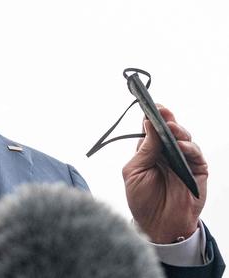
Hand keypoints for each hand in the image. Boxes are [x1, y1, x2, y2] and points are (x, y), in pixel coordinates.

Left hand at [122, 105, 207, 243]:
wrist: (157, 226)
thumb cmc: (142, 200)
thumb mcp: (134, 173)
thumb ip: (143, 150)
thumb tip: (148, 125)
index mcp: (149, 152)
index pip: (151, 130)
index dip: (152, 118)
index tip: (149, 106)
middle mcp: (167, 154)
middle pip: (170, 131)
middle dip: (167, 119)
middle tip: (163, 111)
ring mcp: (184, 161)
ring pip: (185, 139)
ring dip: (178, 131)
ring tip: (171, 127)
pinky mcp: (198, 171)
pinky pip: (196, 155)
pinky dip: (189, 148)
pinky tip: (181, 146)